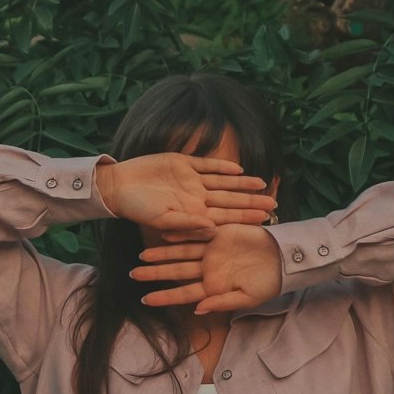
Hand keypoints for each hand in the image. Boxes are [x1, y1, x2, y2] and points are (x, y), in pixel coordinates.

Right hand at [96, 154, 275, 240]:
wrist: (118, 186)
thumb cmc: (137, 209)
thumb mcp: (163, 220)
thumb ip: (188, 224)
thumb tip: (213, 229)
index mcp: (193, 213)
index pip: (225, 217)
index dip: (245, 217)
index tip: (266, 219)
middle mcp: (196, 197)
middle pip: (230, 200)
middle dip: (252, 202)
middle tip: (275, 203)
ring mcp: (191, 180)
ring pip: (223, 183)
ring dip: (242, 184)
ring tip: (263, 184)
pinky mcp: (183, 163)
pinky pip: (207, 165)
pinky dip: (222, 167)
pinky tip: (238, 169)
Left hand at [128, 222, 282, 313]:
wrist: (285, 259)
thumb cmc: (269, 283)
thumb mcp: (247, 298)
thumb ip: (222, 302)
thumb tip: (198, 310)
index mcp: (213, 287)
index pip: (183, 293)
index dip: (164, 297)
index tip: (145, 300)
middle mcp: (208, 269)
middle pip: (176, 271)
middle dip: (155, 274)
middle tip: (133, 274)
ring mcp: (212, 251)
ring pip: (182, 251)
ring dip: (163, 253)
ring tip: (142, 255)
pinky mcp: (220, 234)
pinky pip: (197, 232)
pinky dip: (182, 232)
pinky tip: (164, 232)